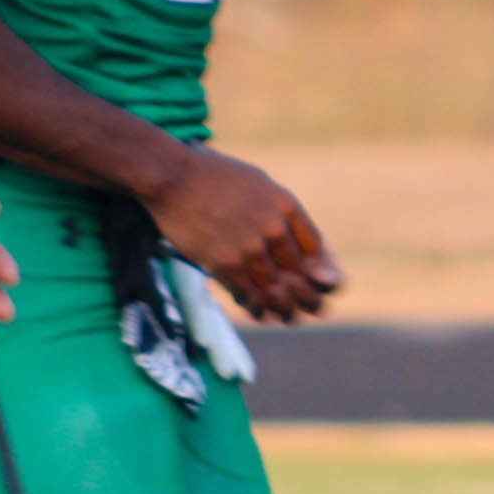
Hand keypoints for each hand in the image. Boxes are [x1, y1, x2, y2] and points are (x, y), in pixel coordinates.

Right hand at [149, 147, 342, 323]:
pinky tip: (259, 313)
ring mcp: (249, 247)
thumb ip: (281, 211)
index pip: (315, 247)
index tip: (319, 283)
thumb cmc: (214, 176)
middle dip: (308, 295)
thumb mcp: (259, 183)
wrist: (173, 177)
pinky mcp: (225, 263)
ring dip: (283, 307)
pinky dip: (256, 306)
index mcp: (285, 204)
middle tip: (314, 310)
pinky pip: (248, 293)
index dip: (319, 269)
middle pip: (300, 272)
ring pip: (275, 288)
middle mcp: (273, 227)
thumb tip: (301, 240)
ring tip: (287, 317)